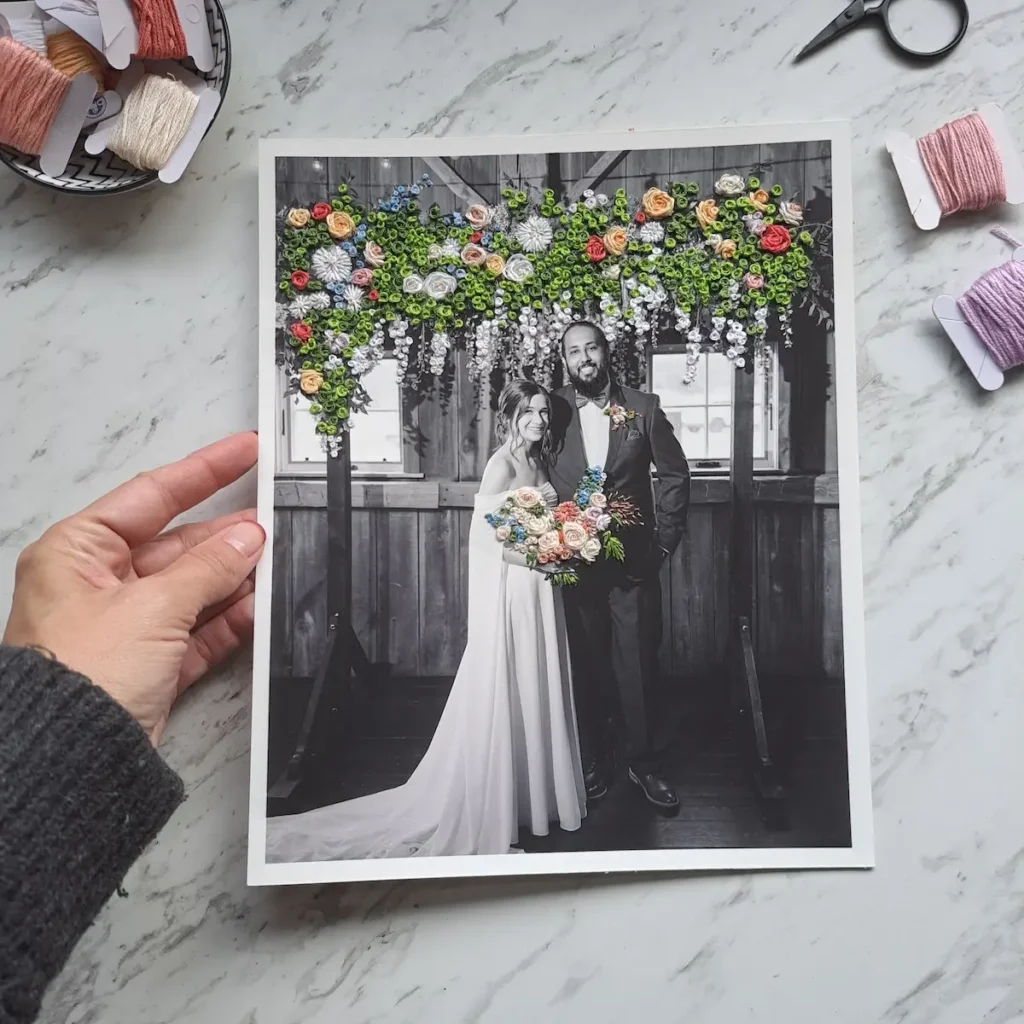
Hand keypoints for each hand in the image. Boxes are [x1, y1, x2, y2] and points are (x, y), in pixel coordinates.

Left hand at [2, 433, 264, 744]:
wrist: (71, 757)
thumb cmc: (78, 677)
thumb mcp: (152, 606)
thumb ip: (208, 568)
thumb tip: (246, 539)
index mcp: (78, 552)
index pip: (151, 495)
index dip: (203, 470)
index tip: (244, 450)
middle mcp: (98, 585)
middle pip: (177, 544)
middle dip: (226, 535)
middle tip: (272, 519)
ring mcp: (126, 625)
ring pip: (193, 587)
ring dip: (233, 576)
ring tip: (275, 561)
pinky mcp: (149, 664)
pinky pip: (198, 629)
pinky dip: (228, 618)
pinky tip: (258, 604)